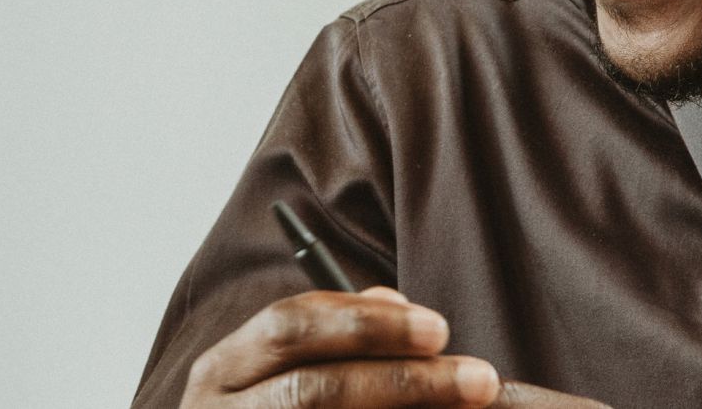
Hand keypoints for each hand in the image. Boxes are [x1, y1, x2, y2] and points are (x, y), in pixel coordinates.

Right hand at [179, 287, 608, 408]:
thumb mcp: (277, 375)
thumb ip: (330, 340)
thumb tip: (394, 303)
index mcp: (223, 371)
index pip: (288, 327)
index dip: (366, 324)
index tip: (439, 328)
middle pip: (311, 389)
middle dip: (399, 379)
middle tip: (477, 377)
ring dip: (402, 407)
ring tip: (467, 403)